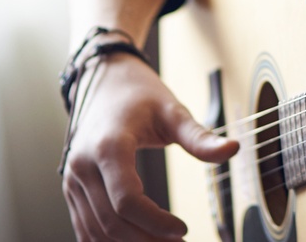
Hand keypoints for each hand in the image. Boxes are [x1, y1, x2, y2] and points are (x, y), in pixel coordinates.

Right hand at [61, 54, 238, 240]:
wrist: (105, 81)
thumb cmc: (140, 95)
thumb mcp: (174, 111)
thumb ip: (201, 137)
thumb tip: (234, 149)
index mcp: (108, 146)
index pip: (127, 200)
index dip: (155, 221)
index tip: (183, 229)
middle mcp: (83, 166)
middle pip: (112, 221)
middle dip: (147, 239)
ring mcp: (72, 180)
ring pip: (96, 231)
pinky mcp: (72, 189)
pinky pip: (86, 227)